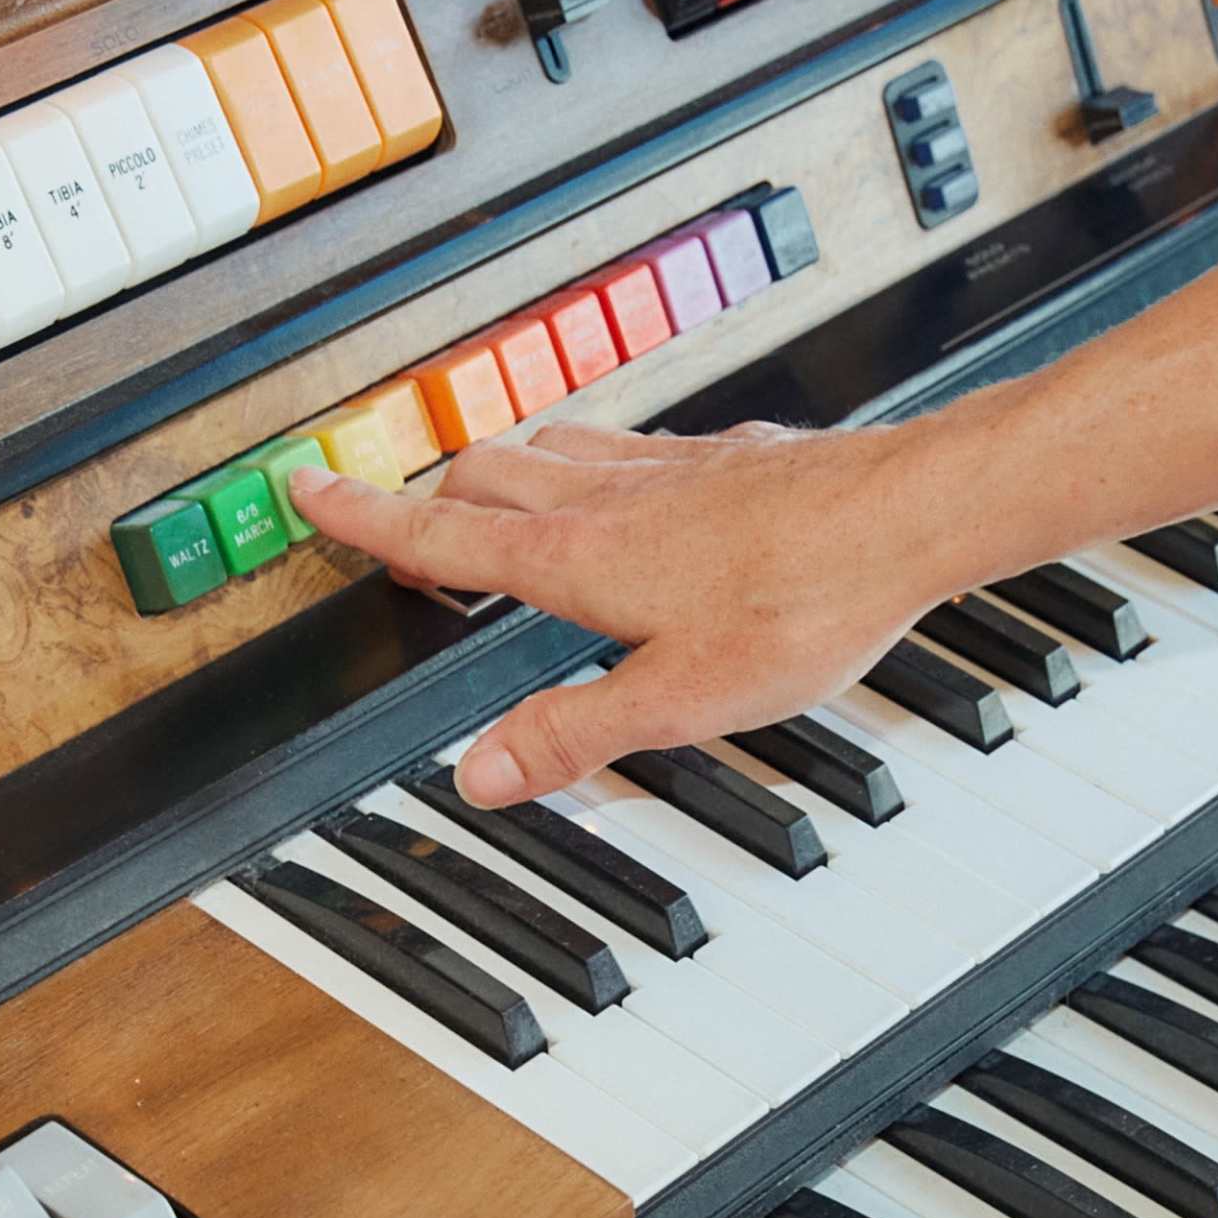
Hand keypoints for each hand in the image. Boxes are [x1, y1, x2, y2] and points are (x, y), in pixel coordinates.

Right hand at [286, 416, 993, 805]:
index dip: (364, 515)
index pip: (442, 531)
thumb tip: (479, 772)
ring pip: (553, 445)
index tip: (307, 486)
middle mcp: (612, 496)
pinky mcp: (727, 455)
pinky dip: (591, 457)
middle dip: (428, 494)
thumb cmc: (806, 597)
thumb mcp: (677, 700)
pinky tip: (627, 478)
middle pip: (485, 475)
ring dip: (504, 466)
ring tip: (486, 488)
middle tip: (400, 519)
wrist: (910, 514)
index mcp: (578, 557)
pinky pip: (629, 444)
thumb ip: (571, 735)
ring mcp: (670, 467)